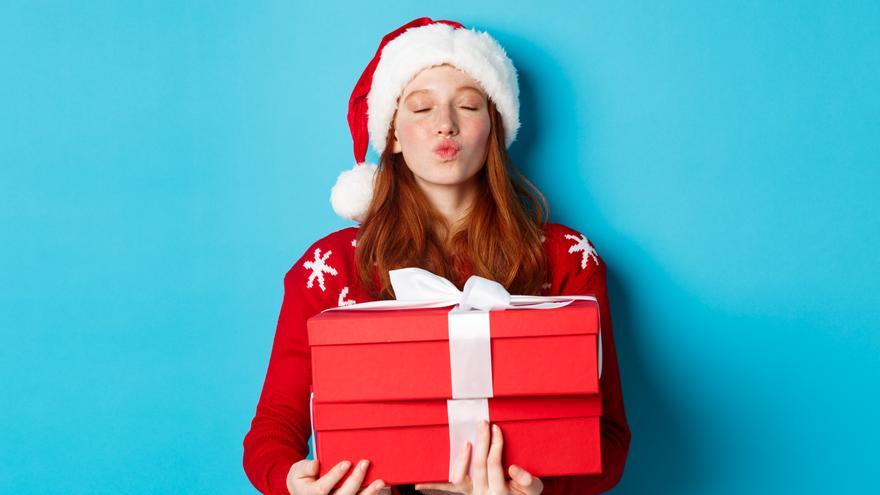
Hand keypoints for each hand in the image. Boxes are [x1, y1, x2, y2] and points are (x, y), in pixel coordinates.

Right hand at [286, 458, 389, 494]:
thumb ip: (304, 468)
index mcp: (312, 494)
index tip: (347, 462)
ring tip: (380, 481)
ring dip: (369, 492)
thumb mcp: (297, 472)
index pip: (323, 488)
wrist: (304, 492)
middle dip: (355, 479)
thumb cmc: (303, 480)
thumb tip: (315, 464)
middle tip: (365, 463)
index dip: (335, 475)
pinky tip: (378, 488)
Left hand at [414, 421, 543, 494]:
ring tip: (466, 443)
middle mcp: (483, 494)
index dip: (495, 445)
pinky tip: (419, 484)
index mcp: (500, 491)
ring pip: (458, 479)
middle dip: (481, 442)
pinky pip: (447, 489)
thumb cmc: (526, 493)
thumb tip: (513, 468)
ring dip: (460, 459)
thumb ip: (527, 480)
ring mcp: (471, 494)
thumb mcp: (534, 489)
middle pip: (478, 466)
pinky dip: (433, 486)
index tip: (496, 429)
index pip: (494, 464)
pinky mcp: (464, 493)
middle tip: (483, 424)